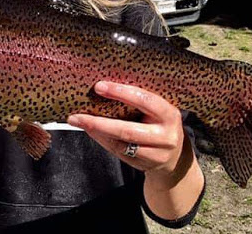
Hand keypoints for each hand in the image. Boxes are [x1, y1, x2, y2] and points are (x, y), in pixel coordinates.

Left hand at [68, 81, 188, 183]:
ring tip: (77, 121)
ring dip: (96, 132)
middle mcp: (166, 137)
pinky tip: (90, 130)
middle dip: (99, 122)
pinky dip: (101, 140)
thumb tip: (103, 87)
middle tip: (76, 115)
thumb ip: (139, 100)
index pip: (145, 100)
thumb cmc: (159, 124)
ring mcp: (156, 154)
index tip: (99, 87)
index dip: (121, 93)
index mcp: (169, 115)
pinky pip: (118, 151)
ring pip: (120, 144)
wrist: (174, 158)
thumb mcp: (157, 110)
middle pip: (128, 130)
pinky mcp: (144, 165)